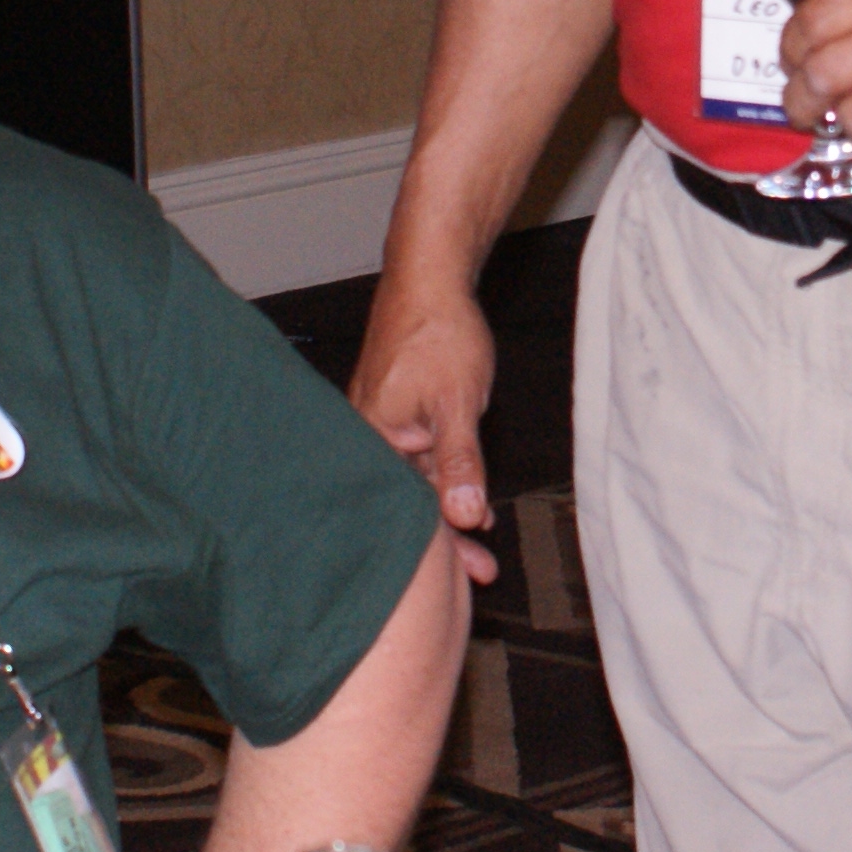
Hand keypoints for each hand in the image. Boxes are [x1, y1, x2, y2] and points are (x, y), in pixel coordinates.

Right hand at [348, 286, 500, 586]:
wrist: (429, 277)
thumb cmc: (439, 333)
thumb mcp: (459, 403)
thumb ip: (461, 461)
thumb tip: (466, 516)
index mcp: (373, 437)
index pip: (408, 507)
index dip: (444, 544)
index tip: (475, 574)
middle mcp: (368, 435)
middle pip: (408, 500)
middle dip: (447, 536)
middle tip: (484, 573)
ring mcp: (381, 423)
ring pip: (416, 480)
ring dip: (448, 506)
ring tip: (483, 538)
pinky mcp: (395, 412)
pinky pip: (418, 457)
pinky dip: (444, 477)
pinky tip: (469, 497)